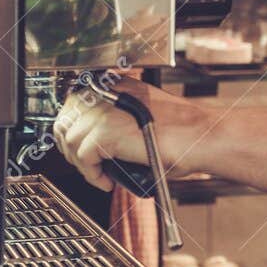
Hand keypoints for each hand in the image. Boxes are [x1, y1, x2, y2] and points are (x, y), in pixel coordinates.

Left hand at [52, 75, 207, 192]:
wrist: (201, 137)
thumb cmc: (182, 133)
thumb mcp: (142, 116)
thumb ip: (117, 118)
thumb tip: (93, 139)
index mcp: (116, 85)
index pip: (74, 104)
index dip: (73, 130)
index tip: (79, 149)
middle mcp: (107, 93)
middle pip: (66, 120)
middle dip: (71, 148)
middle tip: (88, 166)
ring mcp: (105, 110)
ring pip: (70, 140)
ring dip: (81, 164)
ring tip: (99, 175)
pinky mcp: (106, 131)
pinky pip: (83, 158)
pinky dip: (92, 175)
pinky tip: (106, 181)